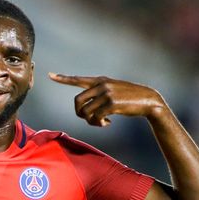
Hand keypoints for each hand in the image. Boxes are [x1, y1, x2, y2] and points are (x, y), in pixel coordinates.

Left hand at [48, 72, 166, 126]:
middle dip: (79, 113)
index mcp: (100, 80)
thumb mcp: (114, 90)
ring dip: (90, 121)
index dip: (63, 78)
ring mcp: (106, 94)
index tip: (50, 75)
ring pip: (85, 112)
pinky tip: (107, 124)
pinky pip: (95, 118)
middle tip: (88, 119)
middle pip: (77, 101)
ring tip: (101, 122)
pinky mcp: (111, 104)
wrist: (148, 100)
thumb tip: (86, 109)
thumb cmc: (130, 98)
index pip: (78, 79)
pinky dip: (99, 124)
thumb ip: (100, 94)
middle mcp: (101, 85)